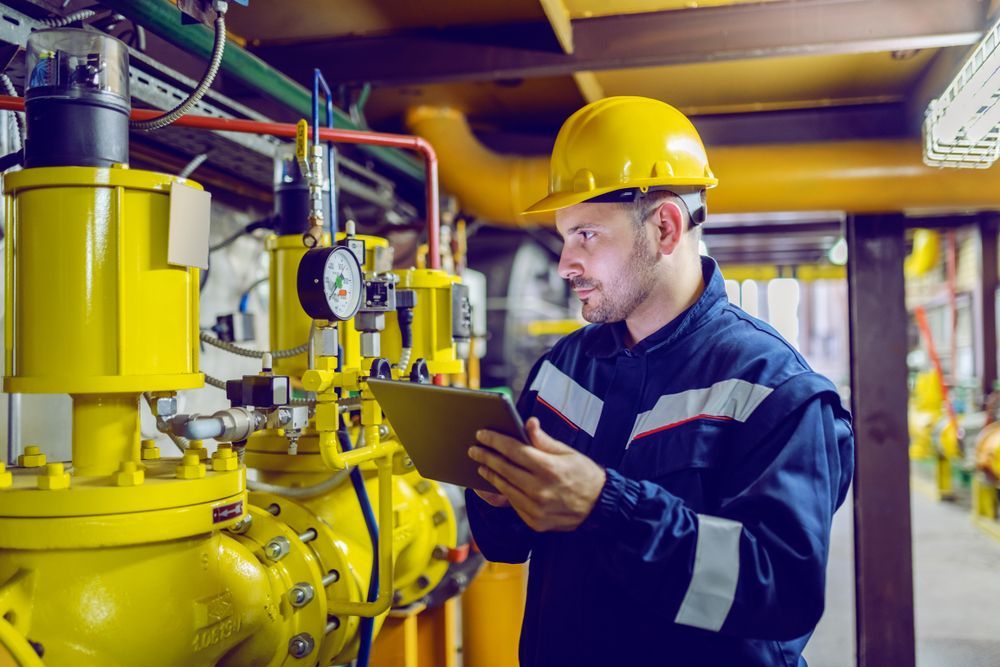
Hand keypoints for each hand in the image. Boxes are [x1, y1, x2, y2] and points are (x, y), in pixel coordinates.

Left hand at [468, 417, 605, 531]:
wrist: (600, 506)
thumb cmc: (584, 475)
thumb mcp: (568, 452)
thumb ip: (544, 440)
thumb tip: (528, 423)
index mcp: (549, 468)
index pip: (514, 450)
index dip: (495, 440)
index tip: (482, 434)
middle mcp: (540, 489)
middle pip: (504, 469)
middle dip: (486, 457)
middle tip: (474, 449)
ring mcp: (536, 508)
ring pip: (505, 488)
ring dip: (490, 475)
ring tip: (481, 466)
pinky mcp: (535, 522)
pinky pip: (513, 504)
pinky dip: (503, 492)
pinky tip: (495, 484)